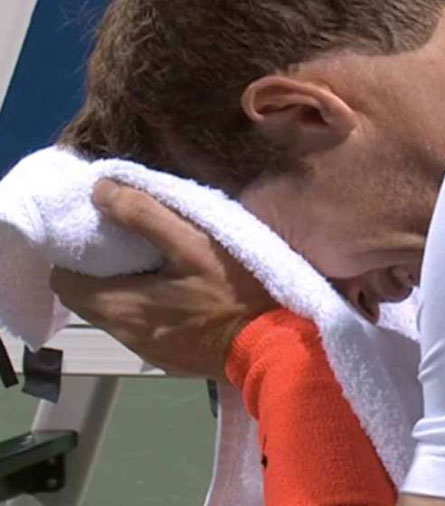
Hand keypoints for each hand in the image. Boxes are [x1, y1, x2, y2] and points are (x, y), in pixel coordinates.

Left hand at [49, 179, 278, 379]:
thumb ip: (145, 215)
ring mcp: (148, 352)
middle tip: (128, 246)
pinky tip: (178, 297)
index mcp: (122, 307)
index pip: (64, 282)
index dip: (73, 256)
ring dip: (124, 291)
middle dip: (98, 272)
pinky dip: (147, 310)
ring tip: (155, 268)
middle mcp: (125, 335)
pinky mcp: (170, 361)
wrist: (273, 348)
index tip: (99, 235)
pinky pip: (142, 330)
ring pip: (115, 316)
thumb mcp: (194, 244)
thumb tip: (100, 190)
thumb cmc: (236, 294)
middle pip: (87, 301)